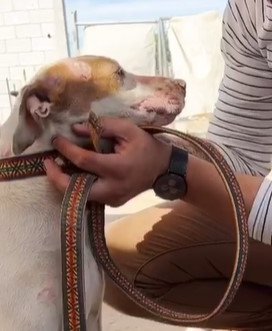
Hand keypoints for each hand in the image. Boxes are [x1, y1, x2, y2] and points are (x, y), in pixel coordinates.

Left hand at [44, 116, 170, 205]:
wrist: (164, 170)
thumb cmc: (147, 147)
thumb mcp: (129, 130)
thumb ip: (103, 127)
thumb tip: (75, 129)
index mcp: (117, 168)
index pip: (83, 161)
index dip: (67, 150)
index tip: (56, 140)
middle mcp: (112, 188)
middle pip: (74, 189)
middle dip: (56, 177)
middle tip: (47, 162)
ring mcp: (112, 199)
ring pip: (79, 195)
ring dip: (65, 181)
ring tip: (58, 166)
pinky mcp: (111, 203)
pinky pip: (89, 196)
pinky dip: (78, 185)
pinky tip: (74, 172)